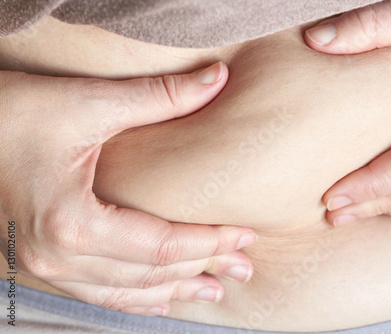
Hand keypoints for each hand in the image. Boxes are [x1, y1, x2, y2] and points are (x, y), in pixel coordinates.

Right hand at [0, 62, 256, 315]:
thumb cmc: (13, 113)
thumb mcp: (88, 103)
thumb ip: (159, 96)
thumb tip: (216, 79)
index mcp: (72, 223)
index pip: (162, 246)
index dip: (210, 243)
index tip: (245, 235)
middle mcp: (57, 257)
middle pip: (150, 275)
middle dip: (202, 270)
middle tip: (245, 268)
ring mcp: (47, 265)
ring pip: (126, 293)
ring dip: (174, 291)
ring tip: (215, 292)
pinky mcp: (44, 260)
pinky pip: (99, 294)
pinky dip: (136, 299)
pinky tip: (161, 301)